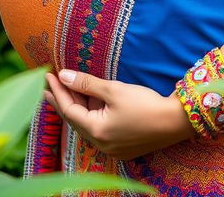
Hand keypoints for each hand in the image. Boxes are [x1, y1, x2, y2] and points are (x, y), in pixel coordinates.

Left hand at [44, 70, 194, 159]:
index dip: (57, 91)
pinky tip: (90, 102)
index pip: (68, 110)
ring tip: (67, 89)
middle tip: (48, 86)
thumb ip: (86, 84)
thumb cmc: (144, 104)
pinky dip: (91, 114)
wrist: (175, 121)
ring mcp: (111, 148)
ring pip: (87, 125)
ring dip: (77, 107)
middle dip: (62, 100)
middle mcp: (100, 144)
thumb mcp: (113, 90)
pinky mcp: (121, 146)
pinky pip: (98, 129)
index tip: (48, 75)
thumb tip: (63, 75)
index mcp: (96, 131)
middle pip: (75, 120)